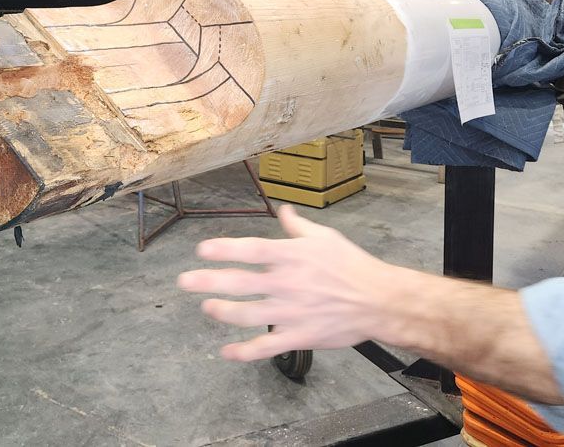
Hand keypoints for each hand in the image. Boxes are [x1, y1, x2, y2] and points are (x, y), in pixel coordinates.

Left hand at [177, 204, 407, 361]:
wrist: (379, 301)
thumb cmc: (351, 265)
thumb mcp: (325, 237)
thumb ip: (298, 226)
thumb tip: (283, 210)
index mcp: (292, 256)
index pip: (251, 250)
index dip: (225, 250)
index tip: (202, 250)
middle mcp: (287, 283)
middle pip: (241, 283)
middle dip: (209, 282)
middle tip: (184, 282)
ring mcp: (291, 312)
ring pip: (248, 315)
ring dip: (222, 312)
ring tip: (207, 308)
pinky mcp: (299, 336)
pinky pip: (266, 347)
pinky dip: (244, 352)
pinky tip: (226, 352)